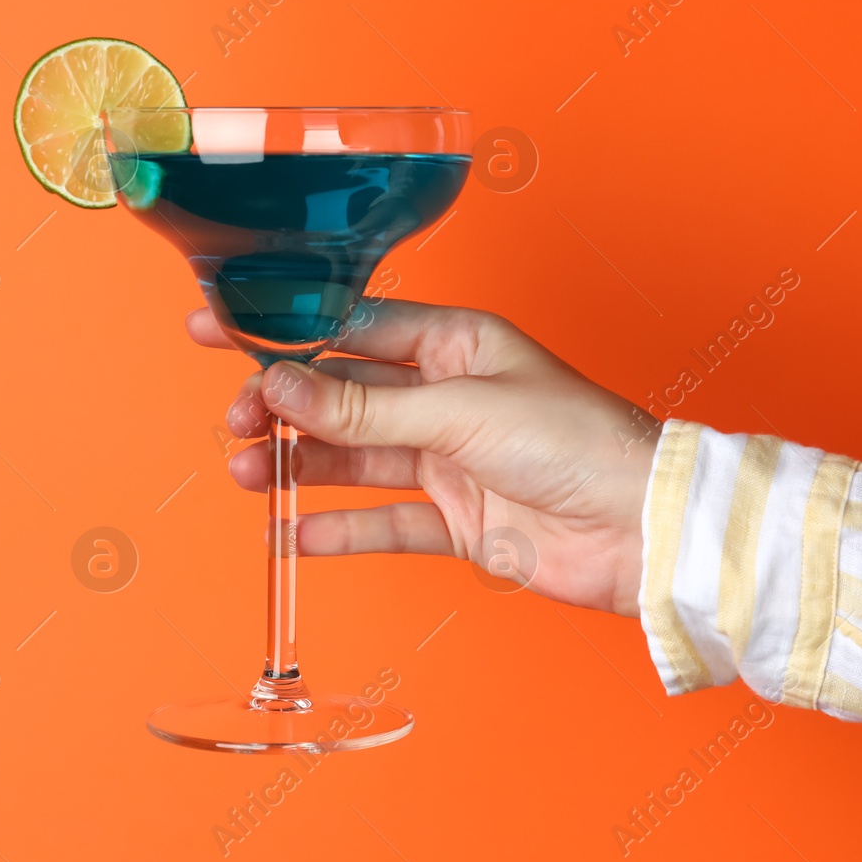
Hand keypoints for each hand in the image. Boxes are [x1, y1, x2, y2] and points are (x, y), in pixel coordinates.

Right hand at [188, 300, 657, 616]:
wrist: (642, 531)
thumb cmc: (579, 443)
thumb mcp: (460, 411)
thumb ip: (366, 406)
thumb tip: (284, 386)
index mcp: (455, 344)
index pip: (350, 328)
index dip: (282, 330)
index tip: (219, 328)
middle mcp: (446, 397)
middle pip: (342, 395)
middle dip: (283, 406)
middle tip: (238, 421)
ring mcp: (449, 460)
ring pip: (354, 456)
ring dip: (299, 464)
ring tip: (248, 475)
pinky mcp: (457, 520)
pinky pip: (383, 521)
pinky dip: (339, 528)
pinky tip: (295, 533)